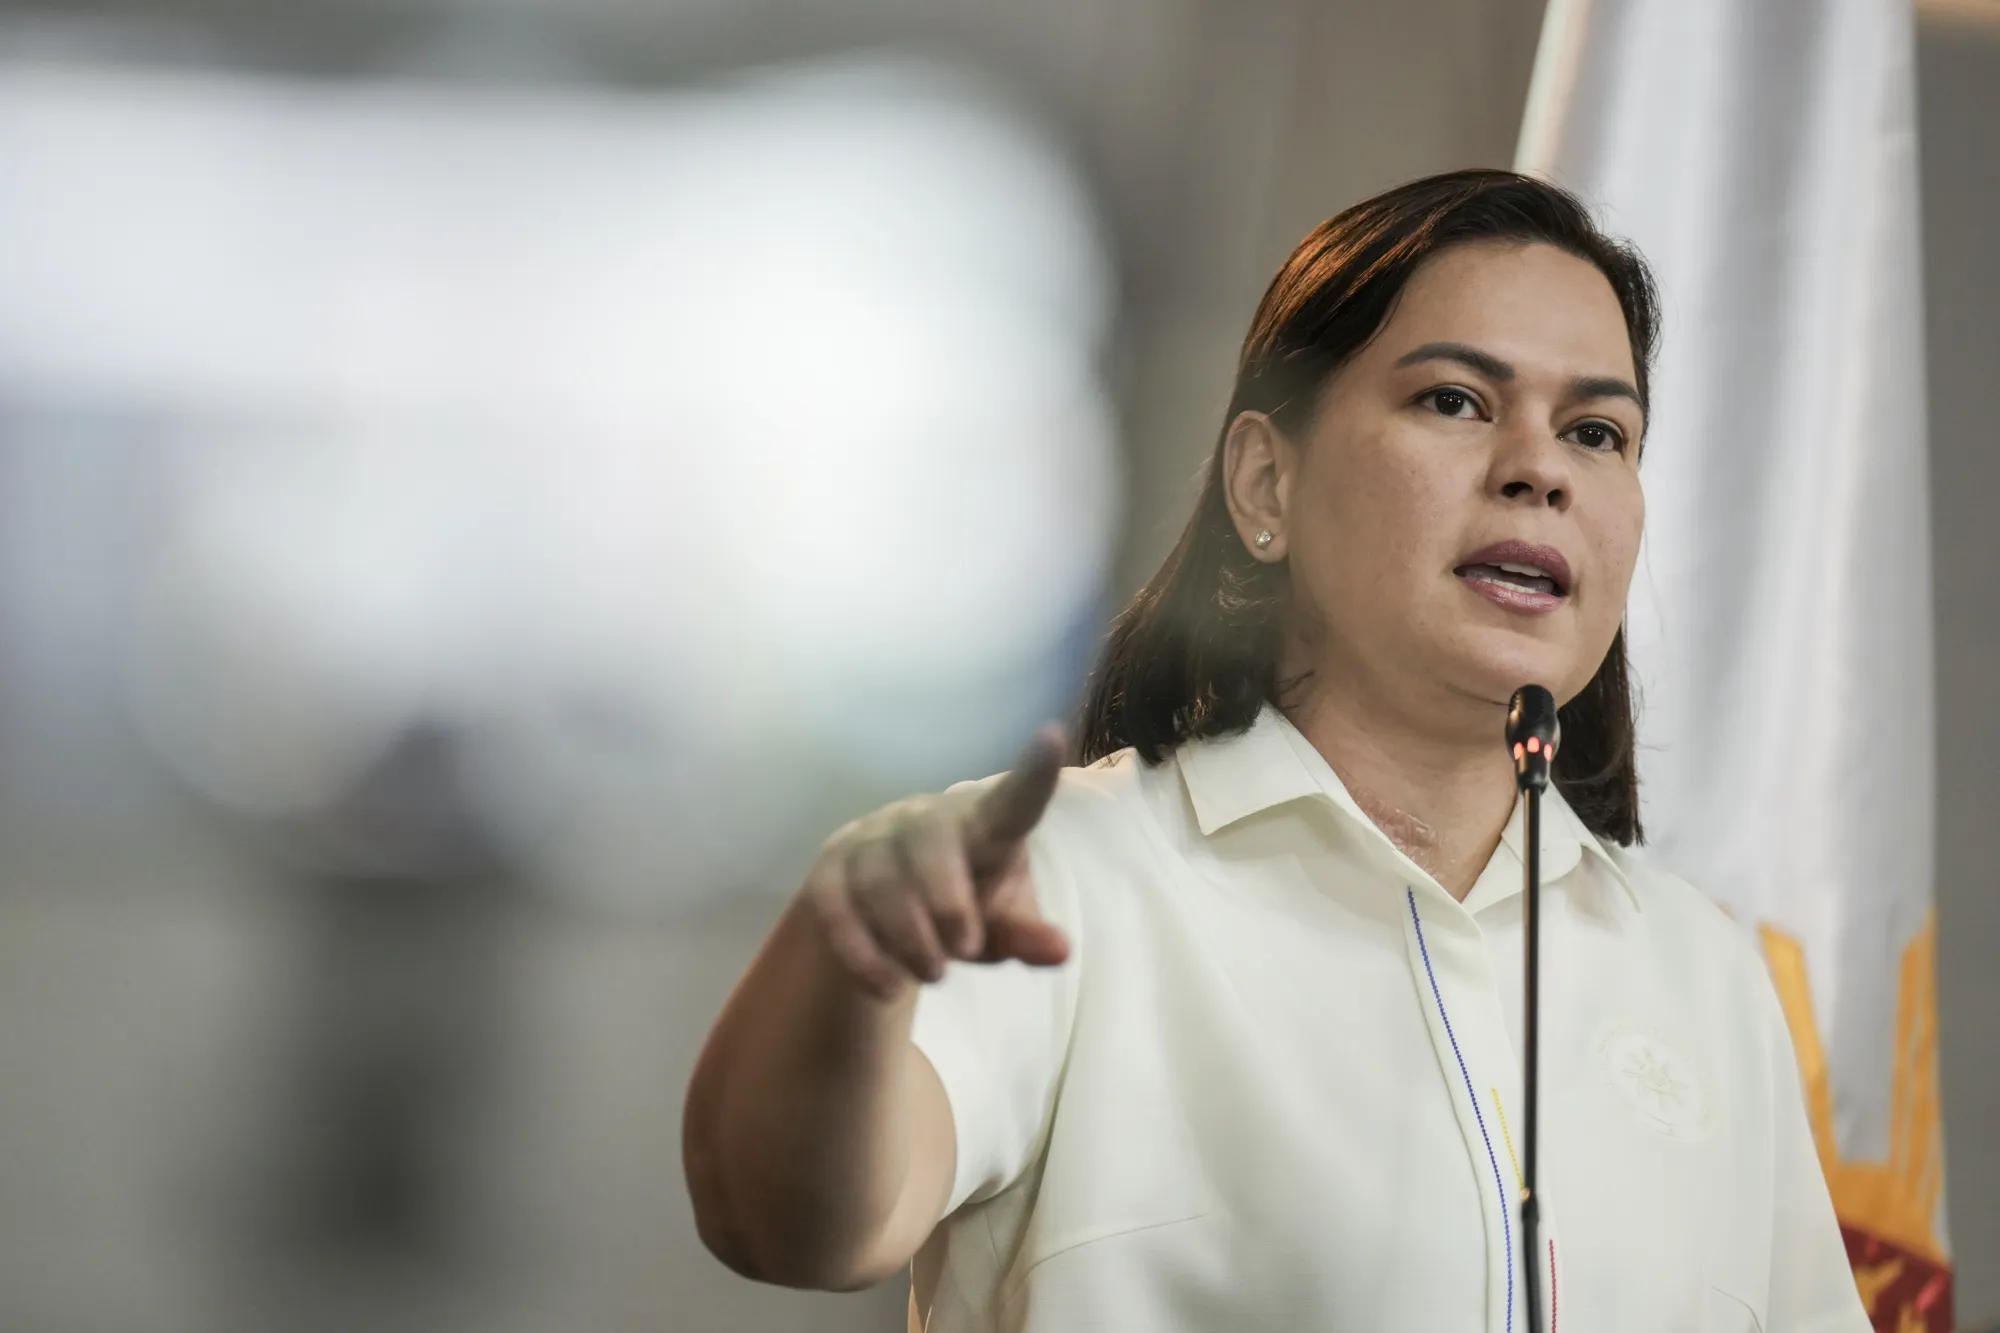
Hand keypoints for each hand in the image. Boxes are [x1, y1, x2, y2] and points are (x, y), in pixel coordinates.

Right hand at [803, 725, 1070, 999]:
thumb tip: (1060, 951)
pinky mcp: (830, 868)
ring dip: (908, 937)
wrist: (886, 913)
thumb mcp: (1000, 926)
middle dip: (946, 898)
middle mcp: (924, 818)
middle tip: (965, 950)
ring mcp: (871, 838)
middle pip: (930, 837)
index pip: (1013, 797)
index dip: (1034, 772)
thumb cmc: (963, 905)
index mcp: (983, 822)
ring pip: (881, 879)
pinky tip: (888, 987)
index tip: (1053, 736)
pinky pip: (836, 906)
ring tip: (933, 975)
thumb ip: (1024, 936)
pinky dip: (863, 954)